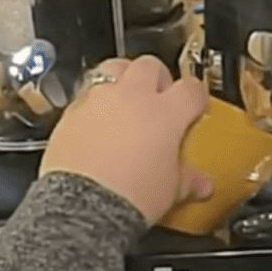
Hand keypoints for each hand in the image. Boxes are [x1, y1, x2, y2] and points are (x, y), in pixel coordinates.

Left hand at [40, 56, 212, 225]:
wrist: (85, 204)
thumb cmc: (129, 195)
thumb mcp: (170, 190)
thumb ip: (187, 180)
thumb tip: (199, 184)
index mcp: (166, 113)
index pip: (191, 89)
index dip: (195, 95)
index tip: (193, 104)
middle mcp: (132, 97)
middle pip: (150, 66)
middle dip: (157, 77)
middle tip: (159, 96)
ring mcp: (100, 99)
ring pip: (113, 67)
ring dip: (122, 77)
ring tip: (125, 95)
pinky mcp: (72, 111)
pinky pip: (85, 93)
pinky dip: (93, 101)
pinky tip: (95, 119)